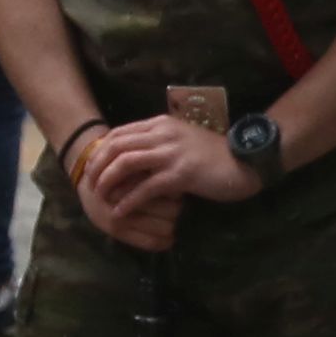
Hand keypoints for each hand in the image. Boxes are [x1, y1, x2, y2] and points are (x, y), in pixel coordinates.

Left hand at [64, 112, 247, 247]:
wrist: (244, 161)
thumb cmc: (214, 154)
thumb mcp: (183, 140)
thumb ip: (161, 143)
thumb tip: (136, 156)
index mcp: (162, 124)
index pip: (120, 133)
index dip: (101, 151)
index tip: (92, 168)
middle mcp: (163, 134)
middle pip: (117, 146)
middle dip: (98, 166)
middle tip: (91, 185)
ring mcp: (171, 154)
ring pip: (126, 163)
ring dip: (108, 182)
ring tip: (102, 198)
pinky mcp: (180, 174)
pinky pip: (145, 188)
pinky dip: (128, 201)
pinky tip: (120, 212)